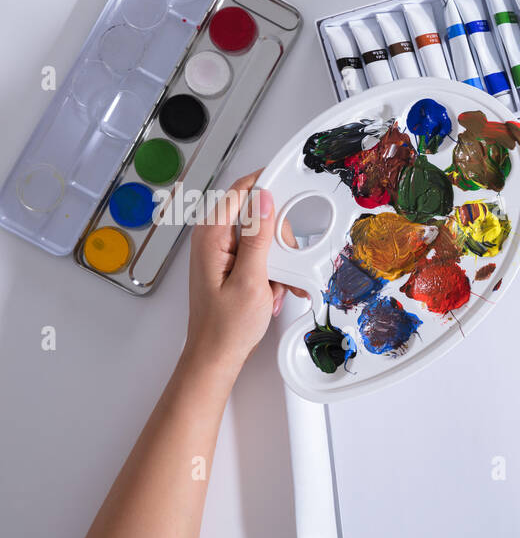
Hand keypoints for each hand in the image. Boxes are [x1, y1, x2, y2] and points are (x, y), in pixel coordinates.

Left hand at [185, 172, 303, 375]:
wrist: (216, 356)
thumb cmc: (226, 327)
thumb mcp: (251, 281)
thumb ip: (258, 238)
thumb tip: (264, 200)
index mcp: (211, 237)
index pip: (240, 191)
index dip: (266, 184)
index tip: (289, 182)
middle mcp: (213, 240)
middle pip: (258, 216)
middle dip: (279, 239)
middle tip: (285, 261)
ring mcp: (222, 253)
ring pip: (263, 238)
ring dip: (279, 262)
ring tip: (278, 287)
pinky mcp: (231, 265)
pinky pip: (260, 257)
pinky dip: (272, 273)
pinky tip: (273, 292)